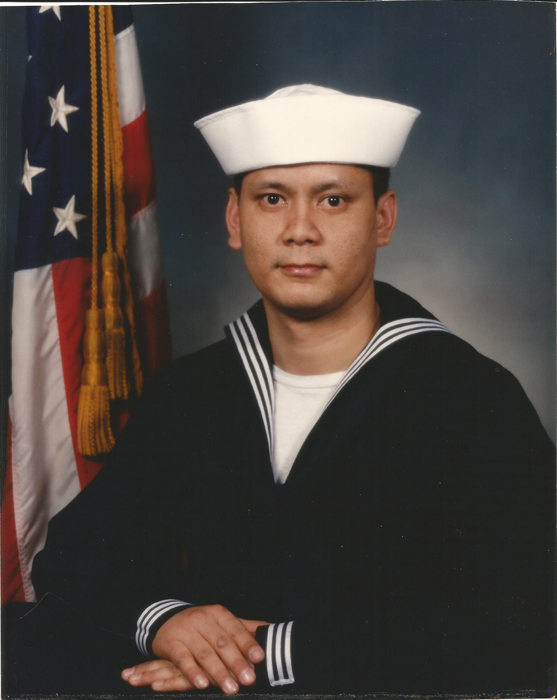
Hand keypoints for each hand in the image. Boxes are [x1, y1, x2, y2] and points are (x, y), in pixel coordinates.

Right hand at [122, 606, 267, 694]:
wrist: (166, 620)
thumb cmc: (202, 625)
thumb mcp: (221, 622)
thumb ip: (244, 628)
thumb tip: (270, 630)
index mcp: (218, 613)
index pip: (236, 629)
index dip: (248, 643)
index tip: (260, 657)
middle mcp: (202, 619)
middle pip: (222, 643)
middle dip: (237, 662)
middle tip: (249, 679)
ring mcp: (186, 631)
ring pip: (205, 654)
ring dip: (219, 673)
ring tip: (231, 688)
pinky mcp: (172, 644)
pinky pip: (183, 660)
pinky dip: (193, 673)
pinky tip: (202, 684)